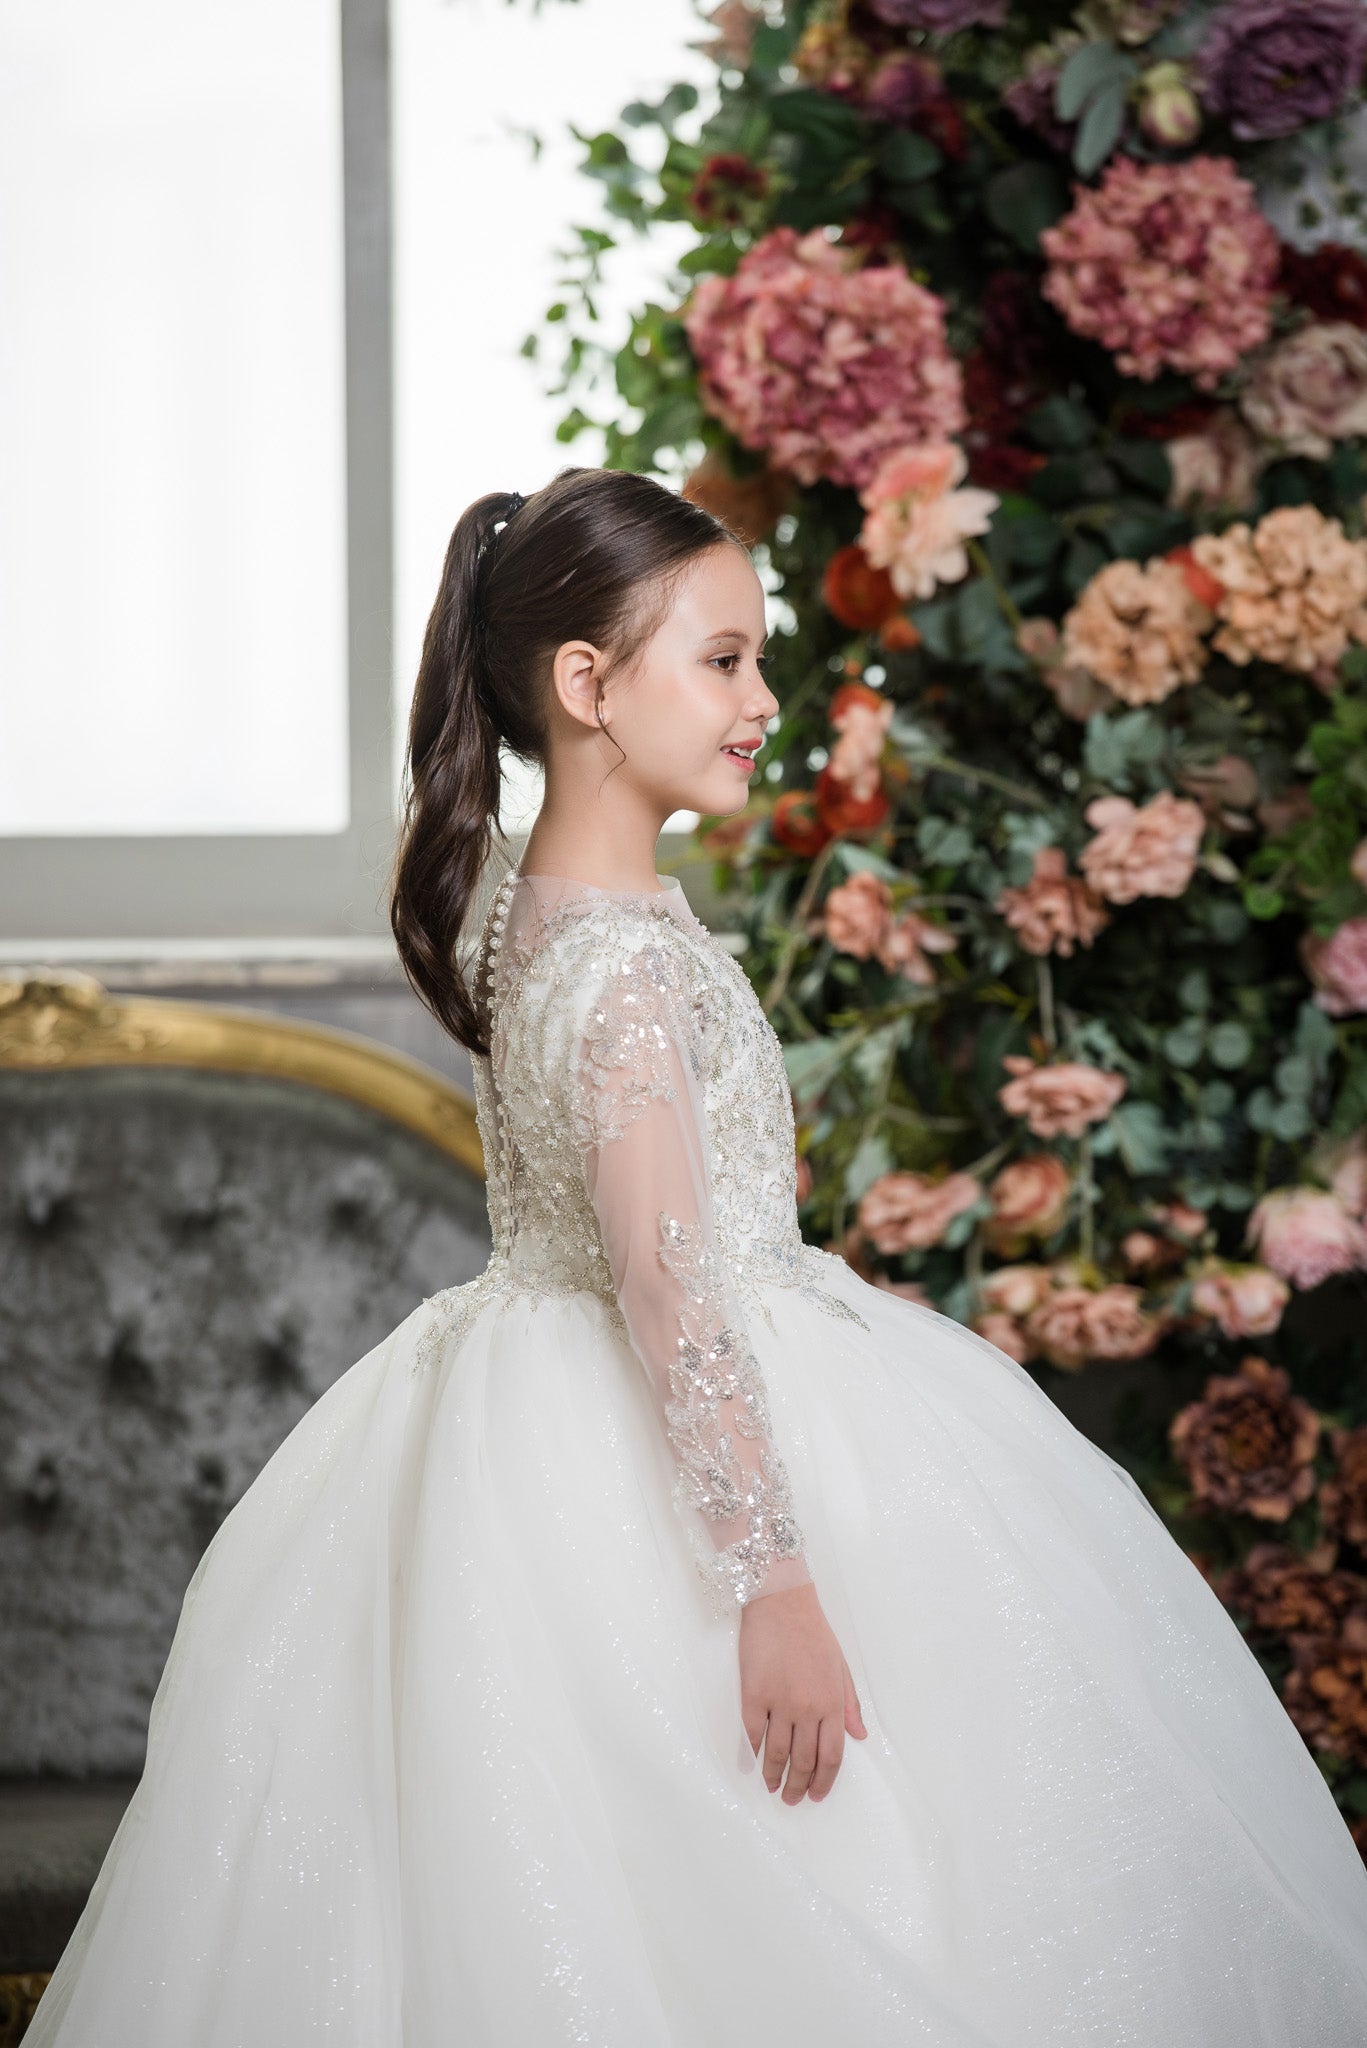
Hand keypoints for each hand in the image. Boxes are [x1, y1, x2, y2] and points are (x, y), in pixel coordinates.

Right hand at [738, 1580, 866, 1803]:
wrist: (781, 1603)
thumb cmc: (813, 1632)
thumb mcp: (841, 1667)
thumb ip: (849, 1704)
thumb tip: (859, 1736)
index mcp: (832, 1703)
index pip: (831, 1756)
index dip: (824, 1781)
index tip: (816, 1795)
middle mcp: (808, 1708)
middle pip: (803, 1761)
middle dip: (798, 1786)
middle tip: (792, 1799)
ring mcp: (779, 1702)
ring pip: (777, 1753)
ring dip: (774, 1776)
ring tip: (772, 1787)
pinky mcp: (753, 1694)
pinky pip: (752, 1734)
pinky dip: (751, 1754)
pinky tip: (751, 1765)